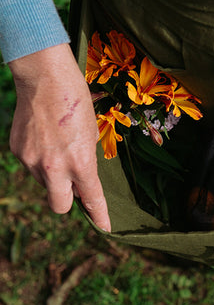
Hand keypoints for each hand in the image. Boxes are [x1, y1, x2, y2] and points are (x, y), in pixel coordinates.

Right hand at [8, 44, 110, 231]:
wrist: (45, 79)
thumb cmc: (77, 103)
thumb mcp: (91, 135)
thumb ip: (85, 161)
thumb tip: (79, 179)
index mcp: (80, 163)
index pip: (91, 198)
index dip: (99, 214)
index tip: (105, 226)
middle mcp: (54, 167)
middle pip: (60, 206)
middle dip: (68, 200)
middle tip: (75, 185)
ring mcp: (32, 161)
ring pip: (46, 183)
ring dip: (54, 175)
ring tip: (59, 145)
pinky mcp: (17, 152)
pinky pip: (32, 166)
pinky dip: (40, 160)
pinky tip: (45, 139)